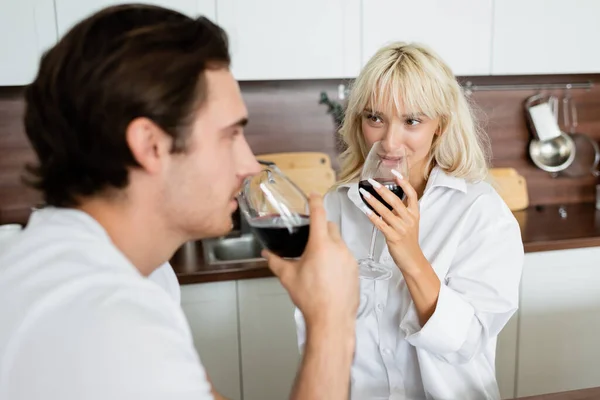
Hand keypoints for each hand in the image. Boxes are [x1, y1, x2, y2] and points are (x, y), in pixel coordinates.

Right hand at [263, 194, 358, 329]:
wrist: (332, 319)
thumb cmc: (311, 298)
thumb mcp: (288, 277)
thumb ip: (275, 261)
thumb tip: (266, 254)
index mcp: (320, 245)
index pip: (319, 214)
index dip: (315, 202)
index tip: (314, 195)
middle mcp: (337, 247)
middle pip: (330, 227)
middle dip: (321, 228)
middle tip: (310, 239)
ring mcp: (349, 258)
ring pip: (339, 242)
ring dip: (329, 245)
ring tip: (318, 261)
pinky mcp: (356, 269)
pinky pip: (346, 256)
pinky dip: (337, 258)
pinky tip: (328, 272)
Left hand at [359, 171, 426, 275]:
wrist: (412, 259)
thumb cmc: (408, 240)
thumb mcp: (409, 223)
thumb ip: (401, 211)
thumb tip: (386, 199)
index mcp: (415, 214)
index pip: (412, 194)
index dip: (404, 182)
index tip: (395, 173)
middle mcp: (409, 219)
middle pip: (396, 200)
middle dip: (383, 190)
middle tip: (372, 182)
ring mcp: (401, 228)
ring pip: (386, 211)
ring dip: (373, 201)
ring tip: (364, 194)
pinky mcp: (393, 237)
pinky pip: (381, 224)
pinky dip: (373, 216)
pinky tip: (365, 210)